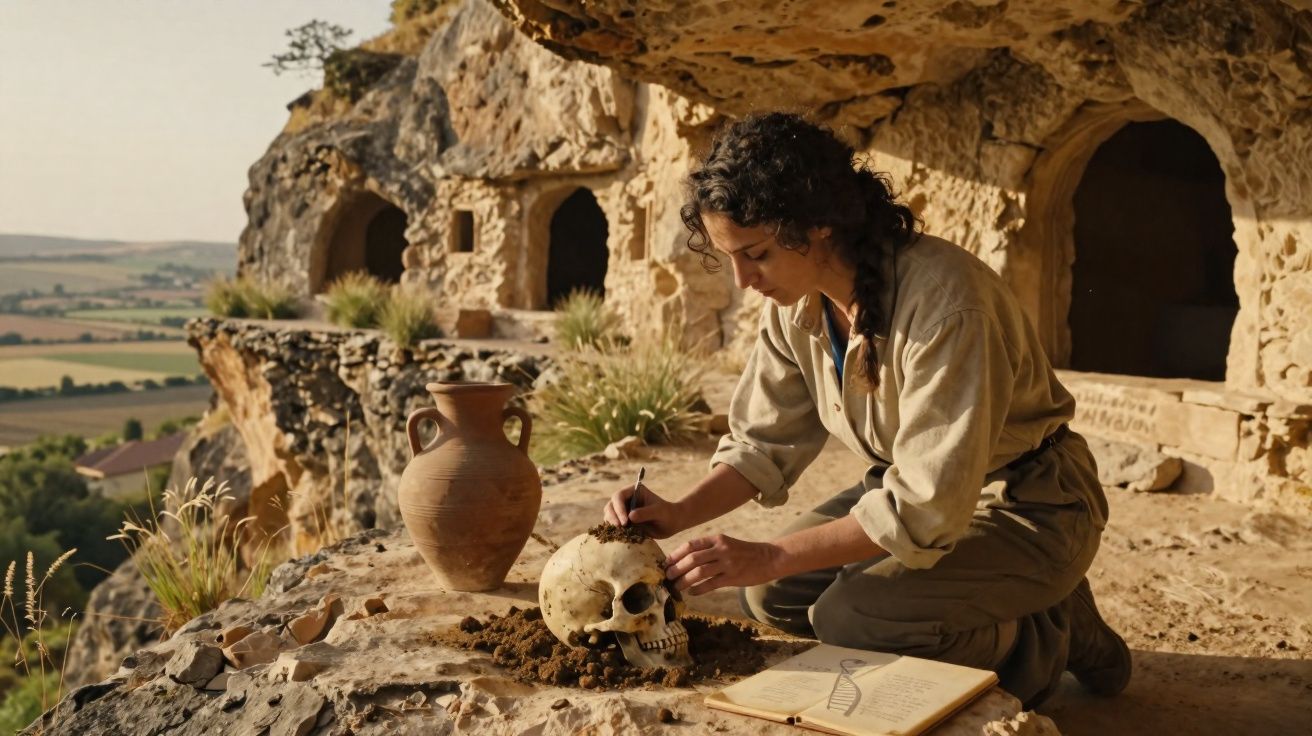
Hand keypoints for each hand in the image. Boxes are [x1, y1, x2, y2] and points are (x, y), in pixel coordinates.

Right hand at [602, 484, 686, 538]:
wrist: (671, 523)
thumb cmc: (667, 514)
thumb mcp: (659, 512)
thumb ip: (646, 513)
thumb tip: (630, 516)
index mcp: (633, 491)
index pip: (618, 496)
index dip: (619, 508)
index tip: (625, 521)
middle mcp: (625, 499)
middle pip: (610, 506)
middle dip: (613, 517)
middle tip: (620, 528)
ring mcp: (623, 511)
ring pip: (609, 516)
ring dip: (612, 524)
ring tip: (621, 533)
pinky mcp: (623, 522)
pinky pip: (614, 526)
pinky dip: (614, 531)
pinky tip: (620, 536)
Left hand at [664, 534, 779, 595]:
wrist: (768, 558)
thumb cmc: (744, 552)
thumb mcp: (726, 543)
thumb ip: (709, 549)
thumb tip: (686, 560)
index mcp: (717, 539)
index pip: (691, 545)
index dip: (676, 554)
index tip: (667, 562)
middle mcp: (721, 549)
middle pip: (692, 559)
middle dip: (677, 568)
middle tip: (668, 576)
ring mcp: (727, 563)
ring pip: (699, 572)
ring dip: (684, 580)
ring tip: (677, 586)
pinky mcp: (733, 577)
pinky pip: (711, 584)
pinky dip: (698, 589)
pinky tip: (692, 593)